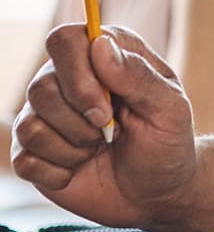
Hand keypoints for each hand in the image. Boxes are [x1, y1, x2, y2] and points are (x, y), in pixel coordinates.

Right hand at [11, 24, 197, 229]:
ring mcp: (46, 116)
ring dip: (74, 148)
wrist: (157, 190)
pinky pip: (26, 159)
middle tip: (112, 132)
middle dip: (80, 121)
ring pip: (30, 125)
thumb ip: (138, 75)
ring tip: (100, 148)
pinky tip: (81, 168)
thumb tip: (100, 44)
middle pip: (40, 86)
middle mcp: (68, 79)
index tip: (105, 108)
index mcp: (104, 55)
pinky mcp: (32, 151)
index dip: (77, 74)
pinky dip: (60, 172)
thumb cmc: (167, 142)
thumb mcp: (170, 108)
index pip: (65, 40)